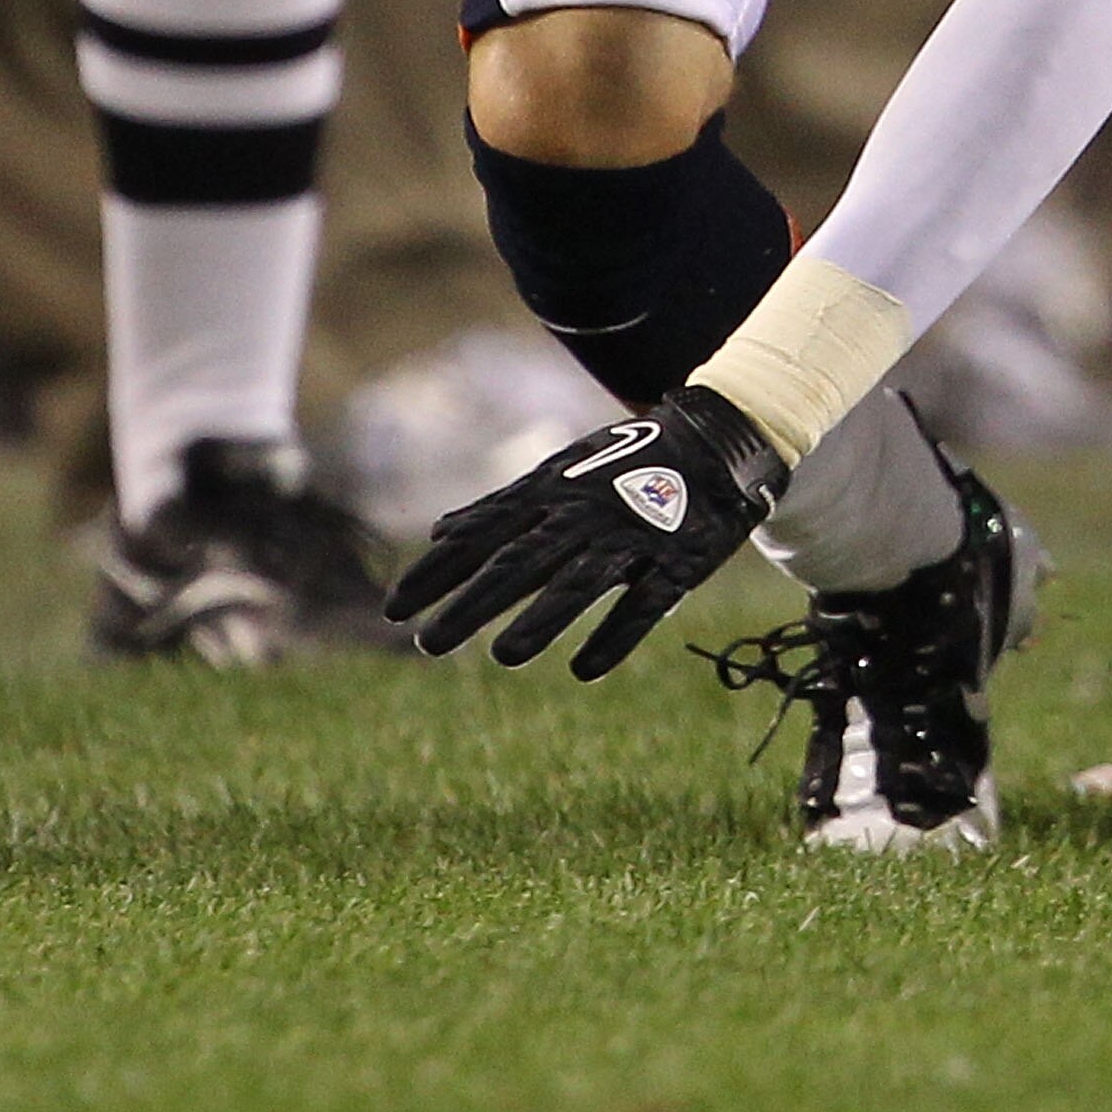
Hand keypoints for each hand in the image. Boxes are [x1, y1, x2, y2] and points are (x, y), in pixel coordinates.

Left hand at [386, 388, 790, 680]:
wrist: (716, 441)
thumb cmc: (626, 461)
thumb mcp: (559, 472)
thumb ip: (500, 506)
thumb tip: (438, 532)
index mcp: (552, 492)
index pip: (482, 534)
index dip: (438, 572)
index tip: (394, 608)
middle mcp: (583, 513)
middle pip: (521, 561)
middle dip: (473, 602)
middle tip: (427, 644)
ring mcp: (631, 537)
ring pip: (580, 581)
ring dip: (542, 618)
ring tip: (503, 657)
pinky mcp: (675, 563)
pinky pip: (643, 603)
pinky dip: (615, 635)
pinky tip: (585, 669)